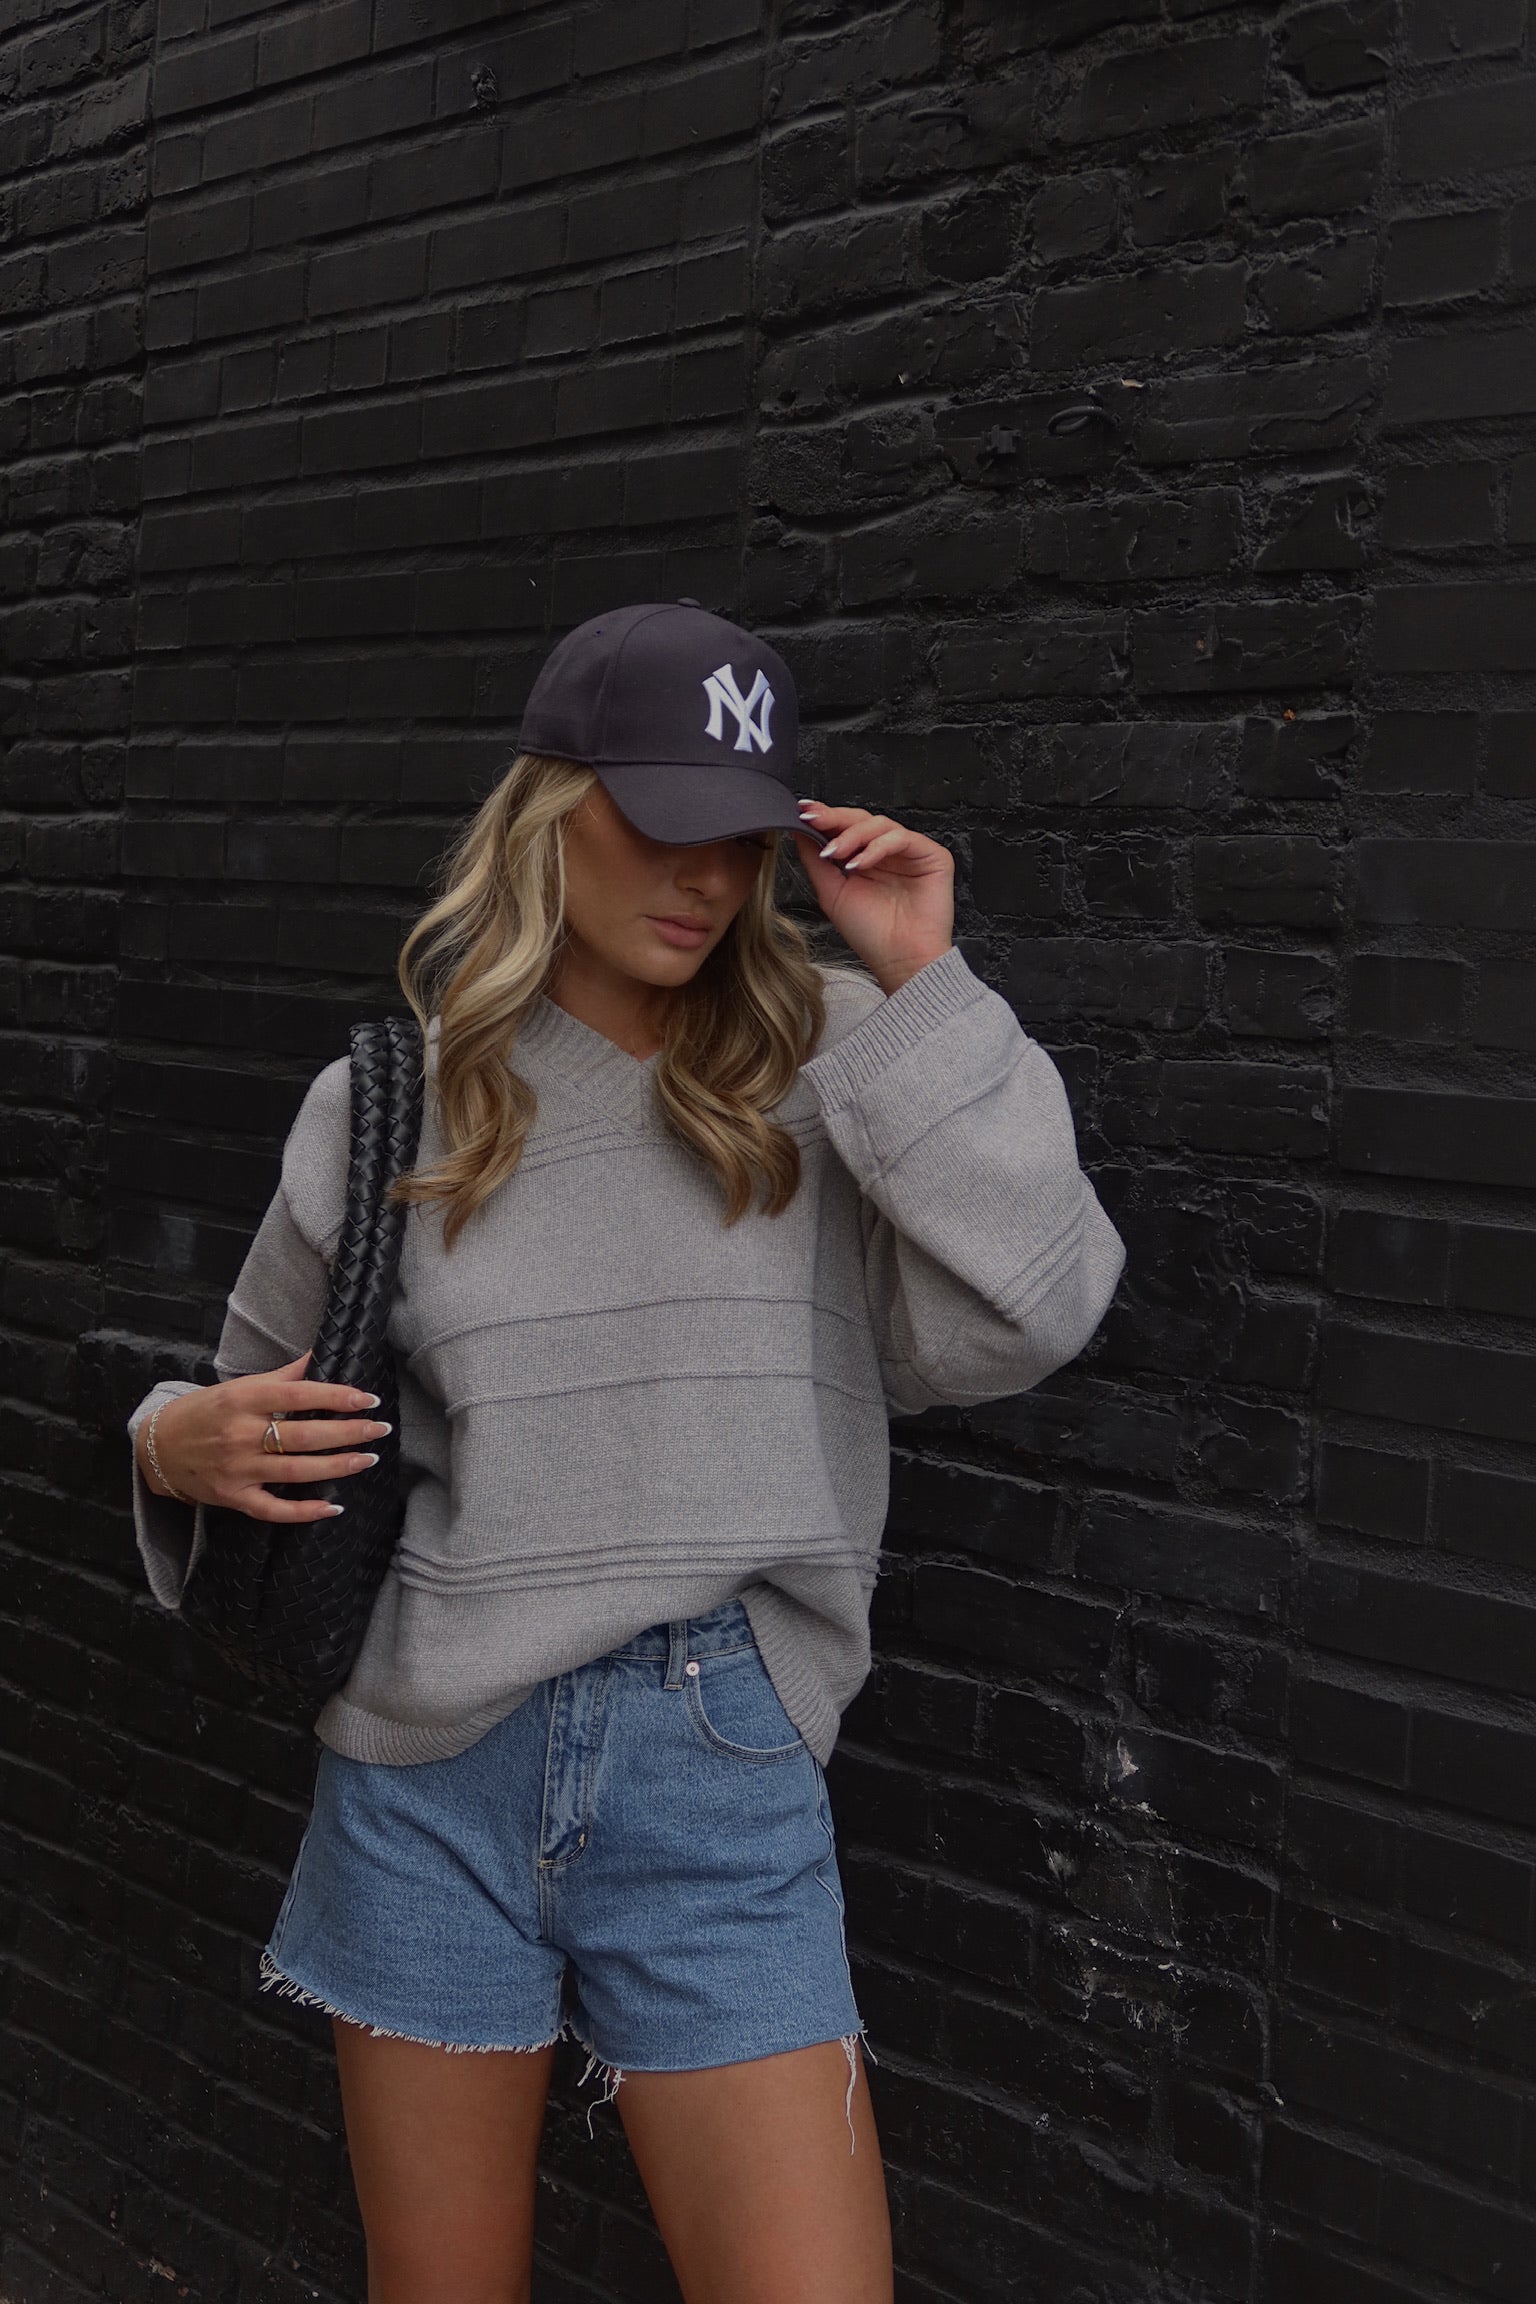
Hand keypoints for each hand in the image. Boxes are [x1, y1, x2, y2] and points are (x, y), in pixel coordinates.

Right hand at [135, 1352, 393, 1524]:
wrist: (158, 1446)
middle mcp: (242, 1434)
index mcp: (244, 1399)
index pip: (299, 1396)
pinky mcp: (233, 1497)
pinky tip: (334, 1508)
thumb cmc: (206, 1411)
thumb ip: (283, 1376)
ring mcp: (238, 1469)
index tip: (368, 1400)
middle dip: (347, 1432)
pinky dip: (304, 1511)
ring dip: (337, 1466)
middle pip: (304, 1435)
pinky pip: (274, 1509)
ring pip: (296, 1471)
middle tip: (379, 1429)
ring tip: (369, 1458)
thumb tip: (320, 1355)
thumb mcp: (240, 1386)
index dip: (336, 1397)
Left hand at [791, 801, 954, 995]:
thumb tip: (798, 830)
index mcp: (866, 859)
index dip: (825, 817)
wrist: (899, 961)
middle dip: (834, 818)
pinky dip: (877, 847)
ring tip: (835, 854)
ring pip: (880, 823)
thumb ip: (815, 860)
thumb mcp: (831, 893)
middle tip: (812, 819)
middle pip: (861, 819)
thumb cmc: (871, 935)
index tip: (801, 812)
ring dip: (852, 835)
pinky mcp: (932, 856)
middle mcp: (888, 853)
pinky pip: (902, 838)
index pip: (845, 828)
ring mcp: (910, 853)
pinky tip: (860, 864)